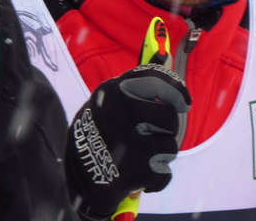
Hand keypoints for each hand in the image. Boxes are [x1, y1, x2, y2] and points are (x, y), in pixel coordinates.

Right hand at [65, 64, 190, 219]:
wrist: (70, 182)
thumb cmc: (97, 135)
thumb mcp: (106, 102)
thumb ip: (133, 89)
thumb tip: (170, 72)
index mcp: (111, 90)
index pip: (155, 78)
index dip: (176, 89)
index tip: (185, 103)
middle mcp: (117, 111)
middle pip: (168, 116)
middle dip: (167, 130)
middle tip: (152, 138)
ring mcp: (125, 141)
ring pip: (169, 145)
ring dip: (161, 155)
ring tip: (141, 158)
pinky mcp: (132, 170)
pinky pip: (165, 173)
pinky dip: (156, 179)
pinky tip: (139, 178)